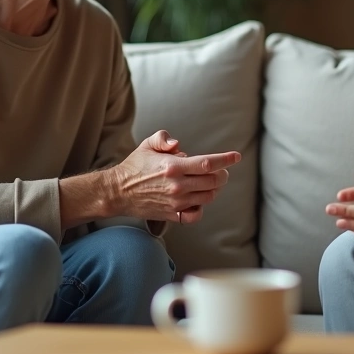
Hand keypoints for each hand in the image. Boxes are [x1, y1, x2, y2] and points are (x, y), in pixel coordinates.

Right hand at [109, 130, 239, 223]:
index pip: (208, 163)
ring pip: (208, 197)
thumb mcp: (147, 145)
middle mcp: (177, 186)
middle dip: (222, 174)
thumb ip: (164, 138)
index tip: (236, 156)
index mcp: (173, 166)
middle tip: (222, 171)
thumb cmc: (134, 166)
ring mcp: (176, 202)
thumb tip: (177, 144)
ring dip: (214, 189)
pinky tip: (198, 200)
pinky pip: (195, 215)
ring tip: (209, 182)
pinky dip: (201, 208)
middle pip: (213, 181)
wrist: (118, 192)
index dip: (225, 160)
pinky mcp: (172, 215)